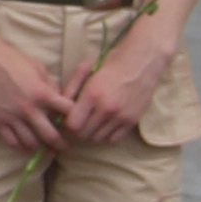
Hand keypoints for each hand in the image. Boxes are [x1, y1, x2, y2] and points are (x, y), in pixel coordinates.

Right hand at [0, 24, 75, 150]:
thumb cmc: (12, 59)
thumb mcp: (38, 68)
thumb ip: (51, 86)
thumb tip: (58, 101)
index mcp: (42, 93)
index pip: (67, 112)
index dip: (75, 118)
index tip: (76, 123)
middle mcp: (28, 108)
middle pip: (50, 135)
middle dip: (61, 144)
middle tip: (65, 147)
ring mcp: (11, 116)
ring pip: (31, 142)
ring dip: (41, 148)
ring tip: (46, 149)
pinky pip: (11, 141)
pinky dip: (21, 147)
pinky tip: (26, 147)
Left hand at [57, 26, 176, 148]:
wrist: (141, 61)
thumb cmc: (110, 63)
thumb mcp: (85, 70)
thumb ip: (70, 89)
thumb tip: (59, 107)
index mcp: (92, 95)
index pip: (73, 124)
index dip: (69, 122)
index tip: (71, 116)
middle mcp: (106, 108)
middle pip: (83, 134)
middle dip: (79, 128)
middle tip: (82, 119)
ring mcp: (121, 116)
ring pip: (97, 138)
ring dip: (92, 132)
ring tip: (94, 121)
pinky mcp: (132, 121)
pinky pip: (114, 139)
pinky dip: (107, 134)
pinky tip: (107, 123)